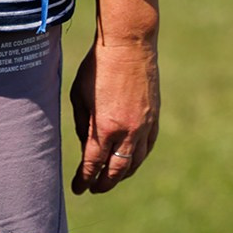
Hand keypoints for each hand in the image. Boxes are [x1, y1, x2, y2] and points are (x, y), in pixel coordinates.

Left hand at [69, 0, 160, 194]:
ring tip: (111, 179)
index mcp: (105, 127)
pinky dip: (137, 158)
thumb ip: (83, 126)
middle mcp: (127, 132)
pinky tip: (130, 161)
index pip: (93, 165)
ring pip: (135, 162)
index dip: (84, 180)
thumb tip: (87, 147)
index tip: (78, 188)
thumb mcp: (79, 97)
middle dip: (104, 183)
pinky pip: (147, 147)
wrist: (129, 44)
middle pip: (116, 170)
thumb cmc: (97, 67)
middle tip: (94, 188)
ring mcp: (144, 126)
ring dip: (122, 174)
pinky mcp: (154, 117)